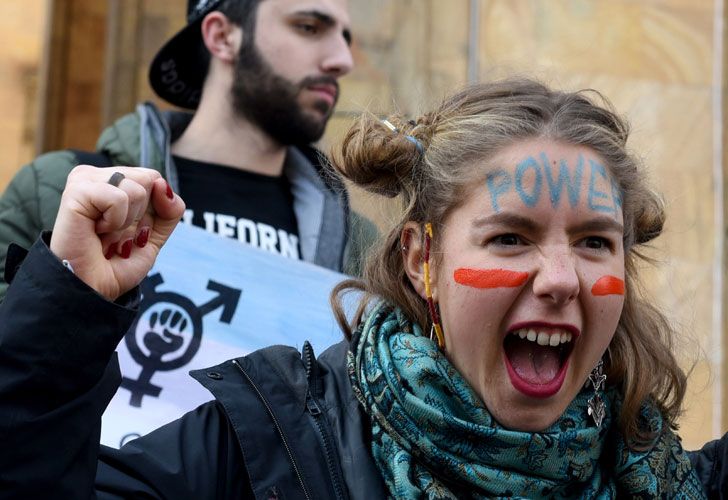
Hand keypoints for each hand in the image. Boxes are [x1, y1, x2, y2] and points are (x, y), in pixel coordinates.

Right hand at [50, 165, 185, 300]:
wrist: (92, 289)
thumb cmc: (116, 264)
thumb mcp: (154, 236)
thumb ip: (170, 210)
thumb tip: (162, 184)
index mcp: (114, 182)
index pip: (154, 177)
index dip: (154, 208)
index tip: (131, 230)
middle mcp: (98, 176)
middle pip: (148, 178)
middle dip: (140, 215)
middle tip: (115, 233)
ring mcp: (85, 180)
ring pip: (136, 187)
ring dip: (127, 222)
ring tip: (105, 234)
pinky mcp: (76, 191)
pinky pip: (118, 198)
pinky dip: (115, 222)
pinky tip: (96, 231)